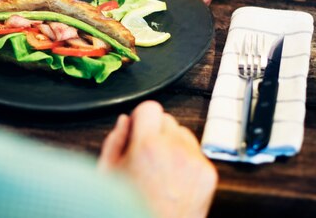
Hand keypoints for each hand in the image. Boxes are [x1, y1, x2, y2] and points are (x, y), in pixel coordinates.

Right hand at [99, 101, 217, 217]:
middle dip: (156, 132)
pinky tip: (173, 177)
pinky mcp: (208, 174)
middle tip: (146, 153)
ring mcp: (195, 162)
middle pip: (168, 119)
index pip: (150, 107)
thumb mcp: (108, 173)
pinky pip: (196, 152)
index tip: (138, 127)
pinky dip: (186, 160)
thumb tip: (124, 122)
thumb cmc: (130, 207)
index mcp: (147, 146)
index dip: (141, 117)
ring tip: (160, 167)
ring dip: (173, 144)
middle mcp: (175, 150)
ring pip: (184, 134)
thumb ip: (114, 140)